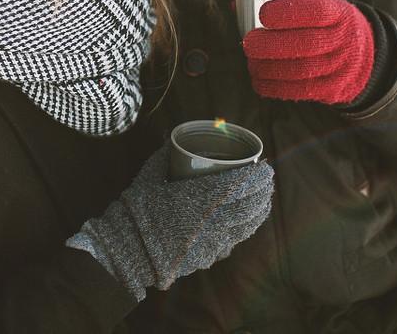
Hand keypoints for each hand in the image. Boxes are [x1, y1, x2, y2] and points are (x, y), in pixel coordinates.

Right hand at [65, 145, 273, 299]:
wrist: (128, 249)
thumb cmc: (137, 209)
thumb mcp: (150, 175)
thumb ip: (165, 156)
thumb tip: (172, 139)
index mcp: (198, 198)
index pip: (238, 186)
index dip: (257, 177)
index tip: (265, 167)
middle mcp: (210, 221)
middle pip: (248, 206)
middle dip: (263, 192)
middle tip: (268, 181)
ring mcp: (211, 242)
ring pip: (246, 226)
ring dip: (259, 212)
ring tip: (264, 200)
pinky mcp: (206, 257)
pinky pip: (233, 241)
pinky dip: (244, 230)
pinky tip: (247, 223)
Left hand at [241, 0, 374, 105]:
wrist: (366, 56)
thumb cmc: (330, 27)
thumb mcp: (322, 8)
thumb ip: (284, 6)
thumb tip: (235, 5)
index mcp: (340, 15)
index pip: (316, 13)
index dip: (287, 14)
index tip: (263, 15)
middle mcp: (343, 41)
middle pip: (306, 44)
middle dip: (271, 45)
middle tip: (248, 43)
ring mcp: (340, 67)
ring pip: (301, 70)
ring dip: (269, 68)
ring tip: (251, 62)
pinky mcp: (332, 90)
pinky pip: (301, 91)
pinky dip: (275, 87)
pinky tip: (259, 80)